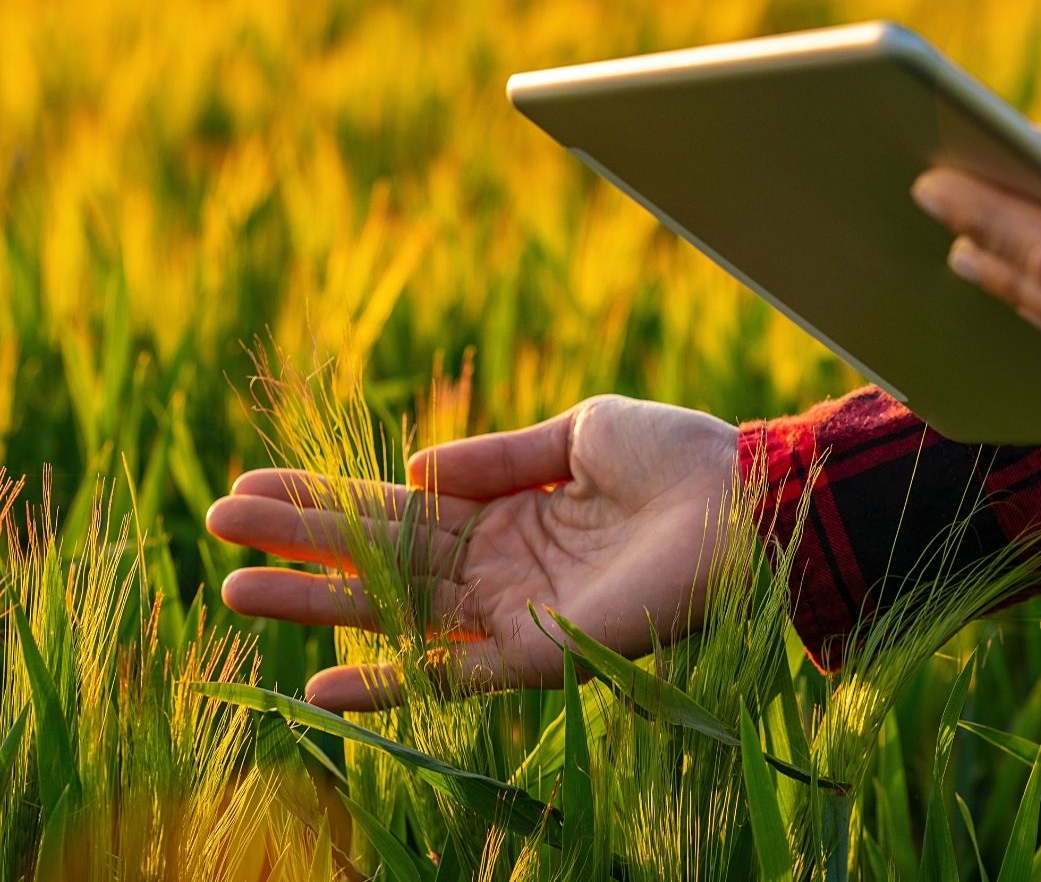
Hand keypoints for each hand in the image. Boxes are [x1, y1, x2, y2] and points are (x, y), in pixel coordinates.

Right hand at [207, 395, 738, 709]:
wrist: (746, 500)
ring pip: (393, 611)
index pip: (397, 506)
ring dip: (314, 605)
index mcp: (507, 511)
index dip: (327, 495)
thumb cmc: (677, 458)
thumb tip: (413, 470)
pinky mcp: (538, 653)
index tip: (254, 482)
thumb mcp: (579, 430)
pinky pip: (448, 675)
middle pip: (378, 555)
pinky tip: (318, 687)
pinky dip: (385, 683)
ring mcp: (513, 612)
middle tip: (215, 527)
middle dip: (299, 542)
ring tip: (234, 589)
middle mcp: (500, 566)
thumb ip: (497, 454)